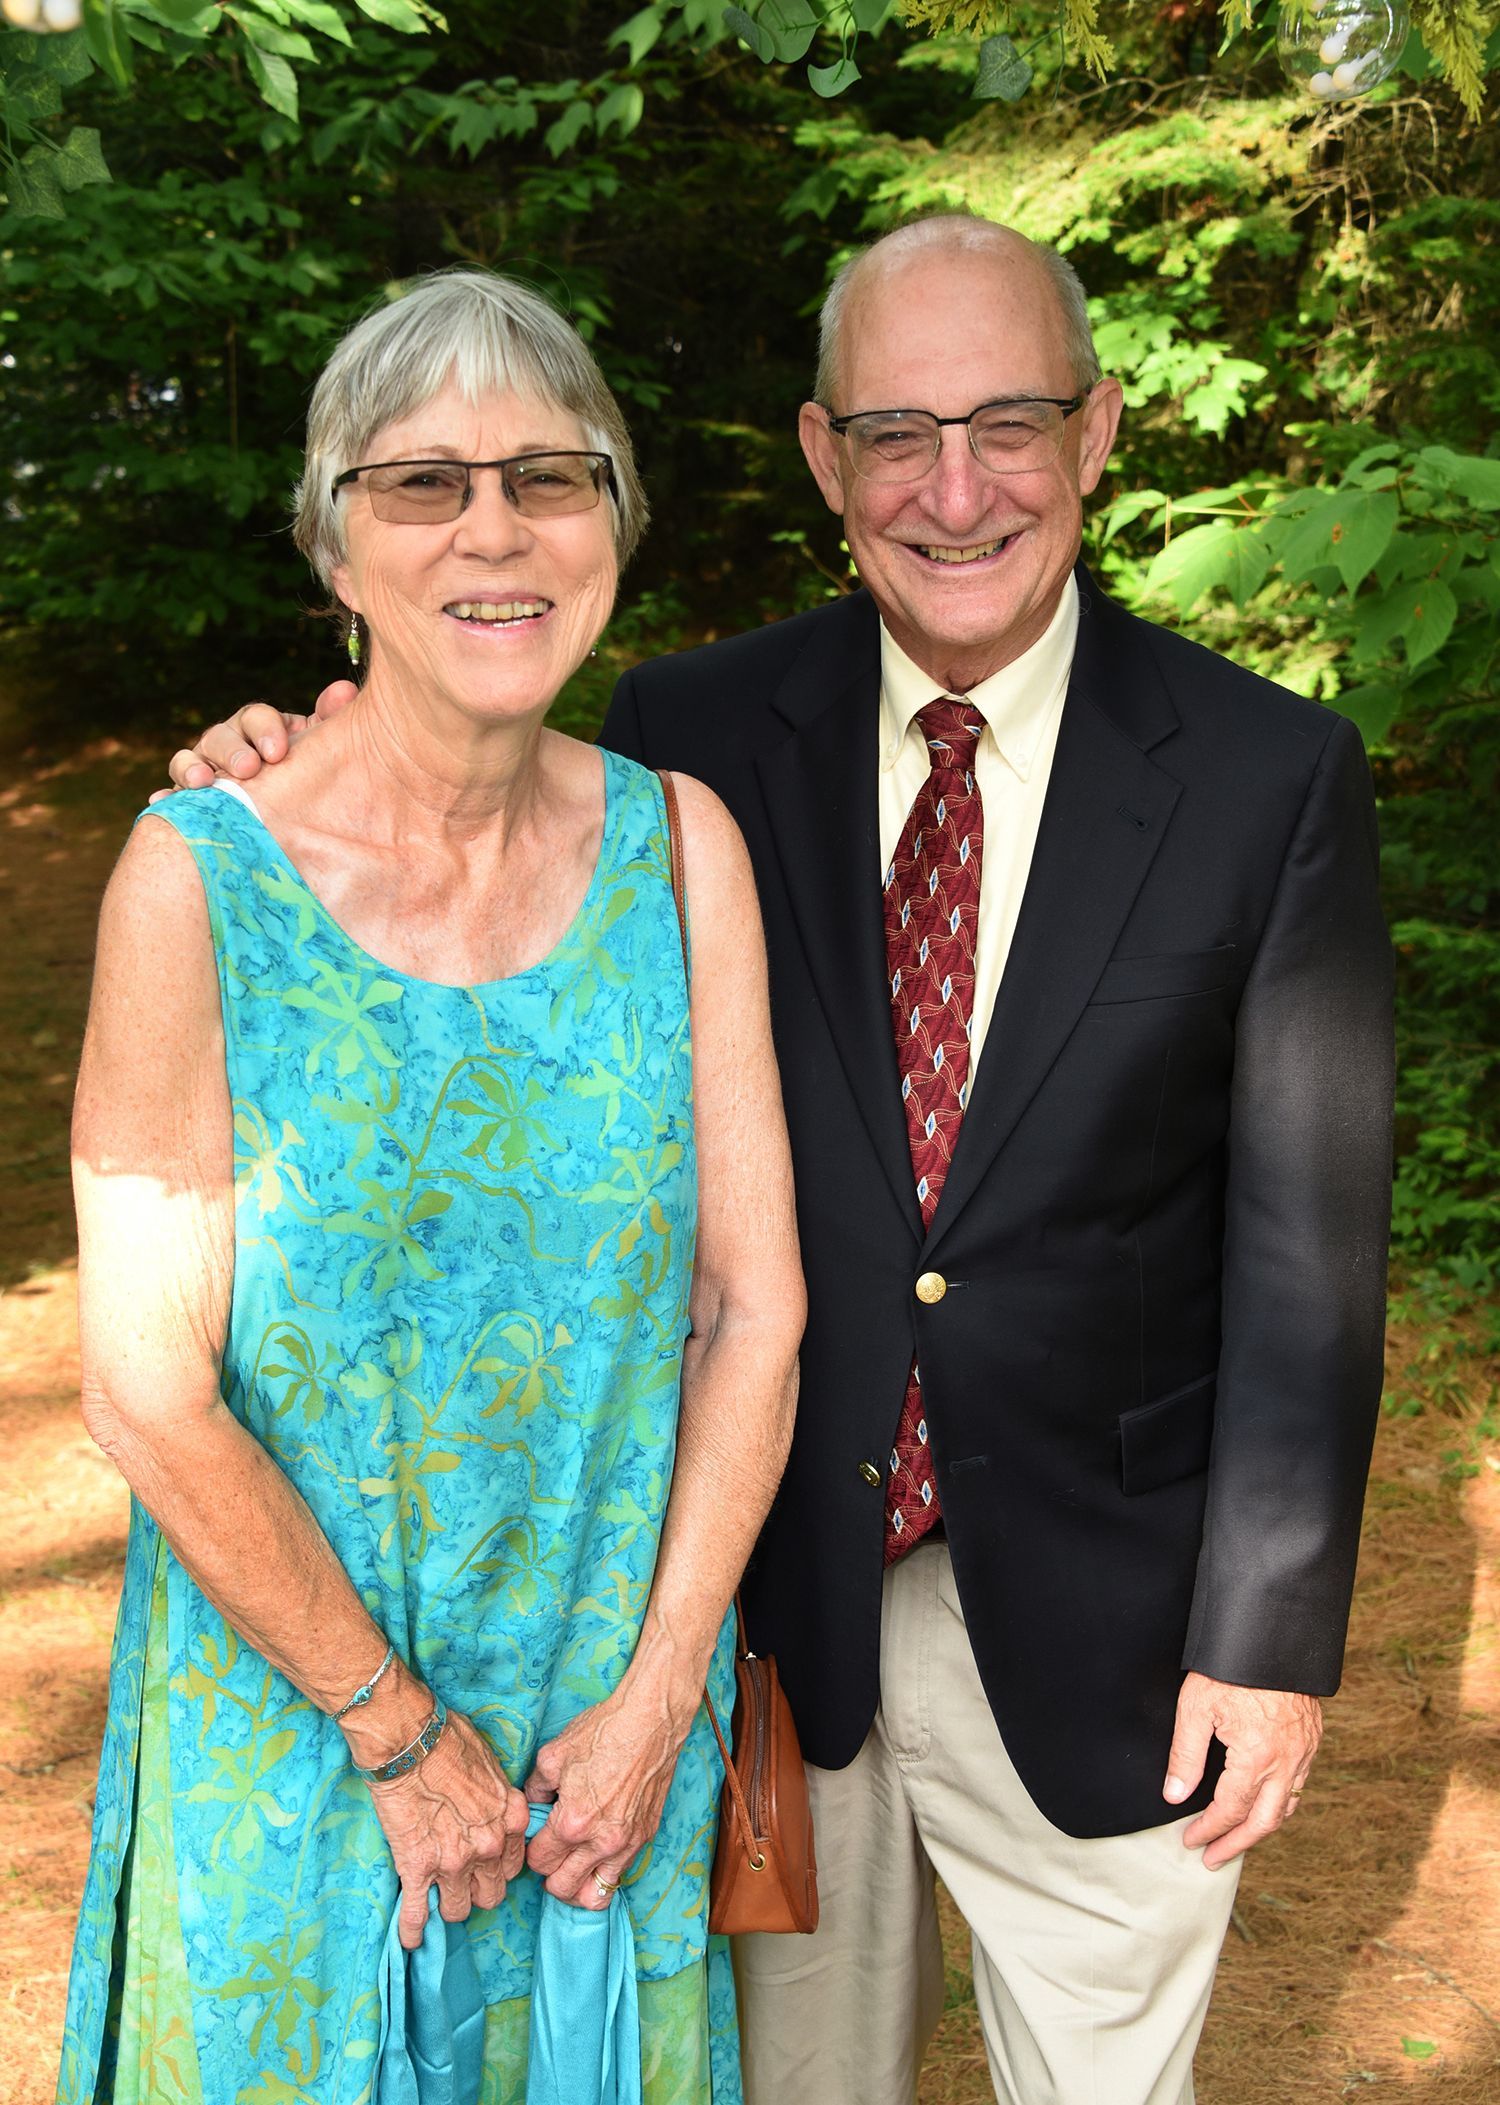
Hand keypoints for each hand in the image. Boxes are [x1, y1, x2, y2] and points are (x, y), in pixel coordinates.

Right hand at [155, 681, 356, 796]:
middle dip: (231, 751)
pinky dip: (166, 797)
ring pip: (187, 759)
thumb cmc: (302, 773)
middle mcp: (226, 743)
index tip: (278, 751)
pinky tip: (161, 803)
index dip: (265, 729)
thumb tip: (344, 691)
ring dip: (191, 768)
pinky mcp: (187, 798)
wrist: (287, 814)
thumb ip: (329, 721)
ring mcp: (203, 768)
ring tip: (201, 782)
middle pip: (219, 736)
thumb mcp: (318, 748)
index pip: (256, 717)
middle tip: (248, 769)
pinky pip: (171, 796)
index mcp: (258, 728)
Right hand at [367, 1706, 529, 1947]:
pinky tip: (410, 1940)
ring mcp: (453, 1862)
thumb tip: (494, 1809)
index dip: (496, 1867)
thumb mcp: (491, 1765)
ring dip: (447, 1905)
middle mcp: (488, 1847)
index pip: (513, 1866)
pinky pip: (416, 1913)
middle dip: (477, 1890)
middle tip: (462, 1880)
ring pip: (457, 1910)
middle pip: (491, 1895)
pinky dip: (413, 1930)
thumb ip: (498, 1798)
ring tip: (437, 1896)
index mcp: (510, 1820)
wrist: (409, 1740)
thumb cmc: (450, 1740)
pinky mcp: (417, 1868)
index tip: (484, 1865)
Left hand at [524, 1684, 690, 1910]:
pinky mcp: (645, 1837)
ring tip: (572, 1866)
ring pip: (594, 1896)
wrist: (650, 1721)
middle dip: (550, 1874)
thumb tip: (535, 1807)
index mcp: (572, 1822)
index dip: (532, 1850)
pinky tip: (596, 1853)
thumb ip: (535, 1789)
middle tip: (551, 1851)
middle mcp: (600, 1842)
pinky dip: (603, 1873)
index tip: (537, 1836)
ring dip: (577, 1885)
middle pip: (562, 1887)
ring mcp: (626, 1843)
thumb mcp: (553, 1755)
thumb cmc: (601, 1732)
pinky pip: (620, 1874)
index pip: (540, 1862)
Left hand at [1164, 1671, 1321, 1868]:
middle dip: (1236, 1844)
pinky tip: (1265, 1805)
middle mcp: (1286, 1761)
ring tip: (1237, 1840)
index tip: (1191, 1841)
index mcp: (1256, 1757)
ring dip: (1260, 1828)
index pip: (1229, 1809)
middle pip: (1263, 1822)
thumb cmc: (1230, 1667)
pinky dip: (1281, 1803)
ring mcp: (1304, 1751)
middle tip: (1213, 1859)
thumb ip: (1185, 1755)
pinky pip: (1300, 1785)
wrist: (1272, 1634)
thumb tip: (1174, 1794)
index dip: (1209, 1830)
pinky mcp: (1312, 1739)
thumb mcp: (1196, 1706)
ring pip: (1287, 1807)